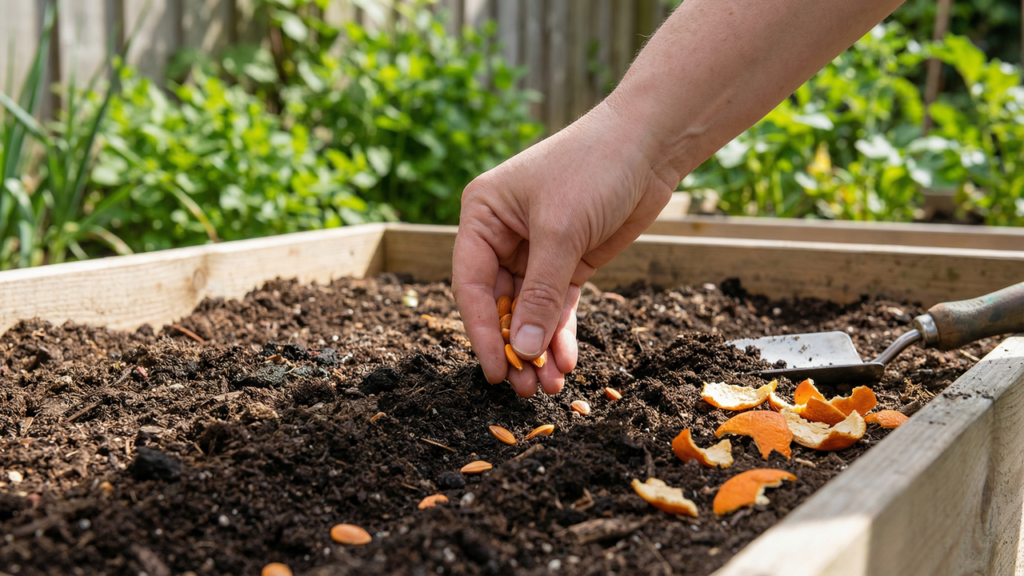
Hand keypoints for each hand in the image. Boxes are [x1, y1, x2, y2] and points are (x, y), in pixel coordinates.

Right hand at [452, 101, 675, 396]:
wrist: (650, 144)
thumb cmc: (594, 167)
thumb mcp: (561, 231)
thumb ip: (541, 294)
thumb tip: (524, 351)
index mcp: (483, 214)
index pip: (470, 283)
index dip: (481, 331)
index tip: (495, 372)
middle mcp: (503, 234)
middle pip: (498, 303)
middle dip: (515, 346)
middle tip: (525, 389)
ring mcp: (537, 249)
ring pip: (530, 310)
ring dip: (539, 348)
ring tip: (550, 386)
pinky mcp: (570, 260)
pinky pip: (559, 305)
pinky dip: (562, 334)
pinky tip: (566, 362)